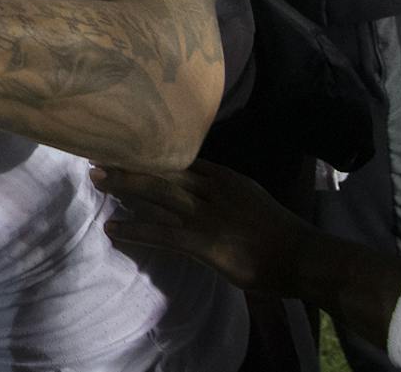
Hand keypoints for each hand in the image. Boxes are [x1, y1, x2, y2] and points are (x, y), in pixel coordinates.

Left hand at [91, 160, 317, 296]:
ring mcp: (207, 215)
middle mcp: (213, 189)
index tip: (123, 142)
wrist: (305, 258)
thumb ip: (223, 192)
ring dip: (124, 185)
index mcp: (225, 178)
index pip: (180, 157)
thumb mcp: (250, 200)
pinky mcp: (204, 241)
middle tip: (97, 153)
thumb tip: (197, 190)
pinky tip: (113, 228)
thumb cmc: (279, 234)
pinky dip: (135, 229)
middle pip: (163, 168)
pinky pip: (161, 232)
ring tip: (96, 178)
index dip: (150, 151)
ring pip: (158, 193)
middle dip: (129, 160)